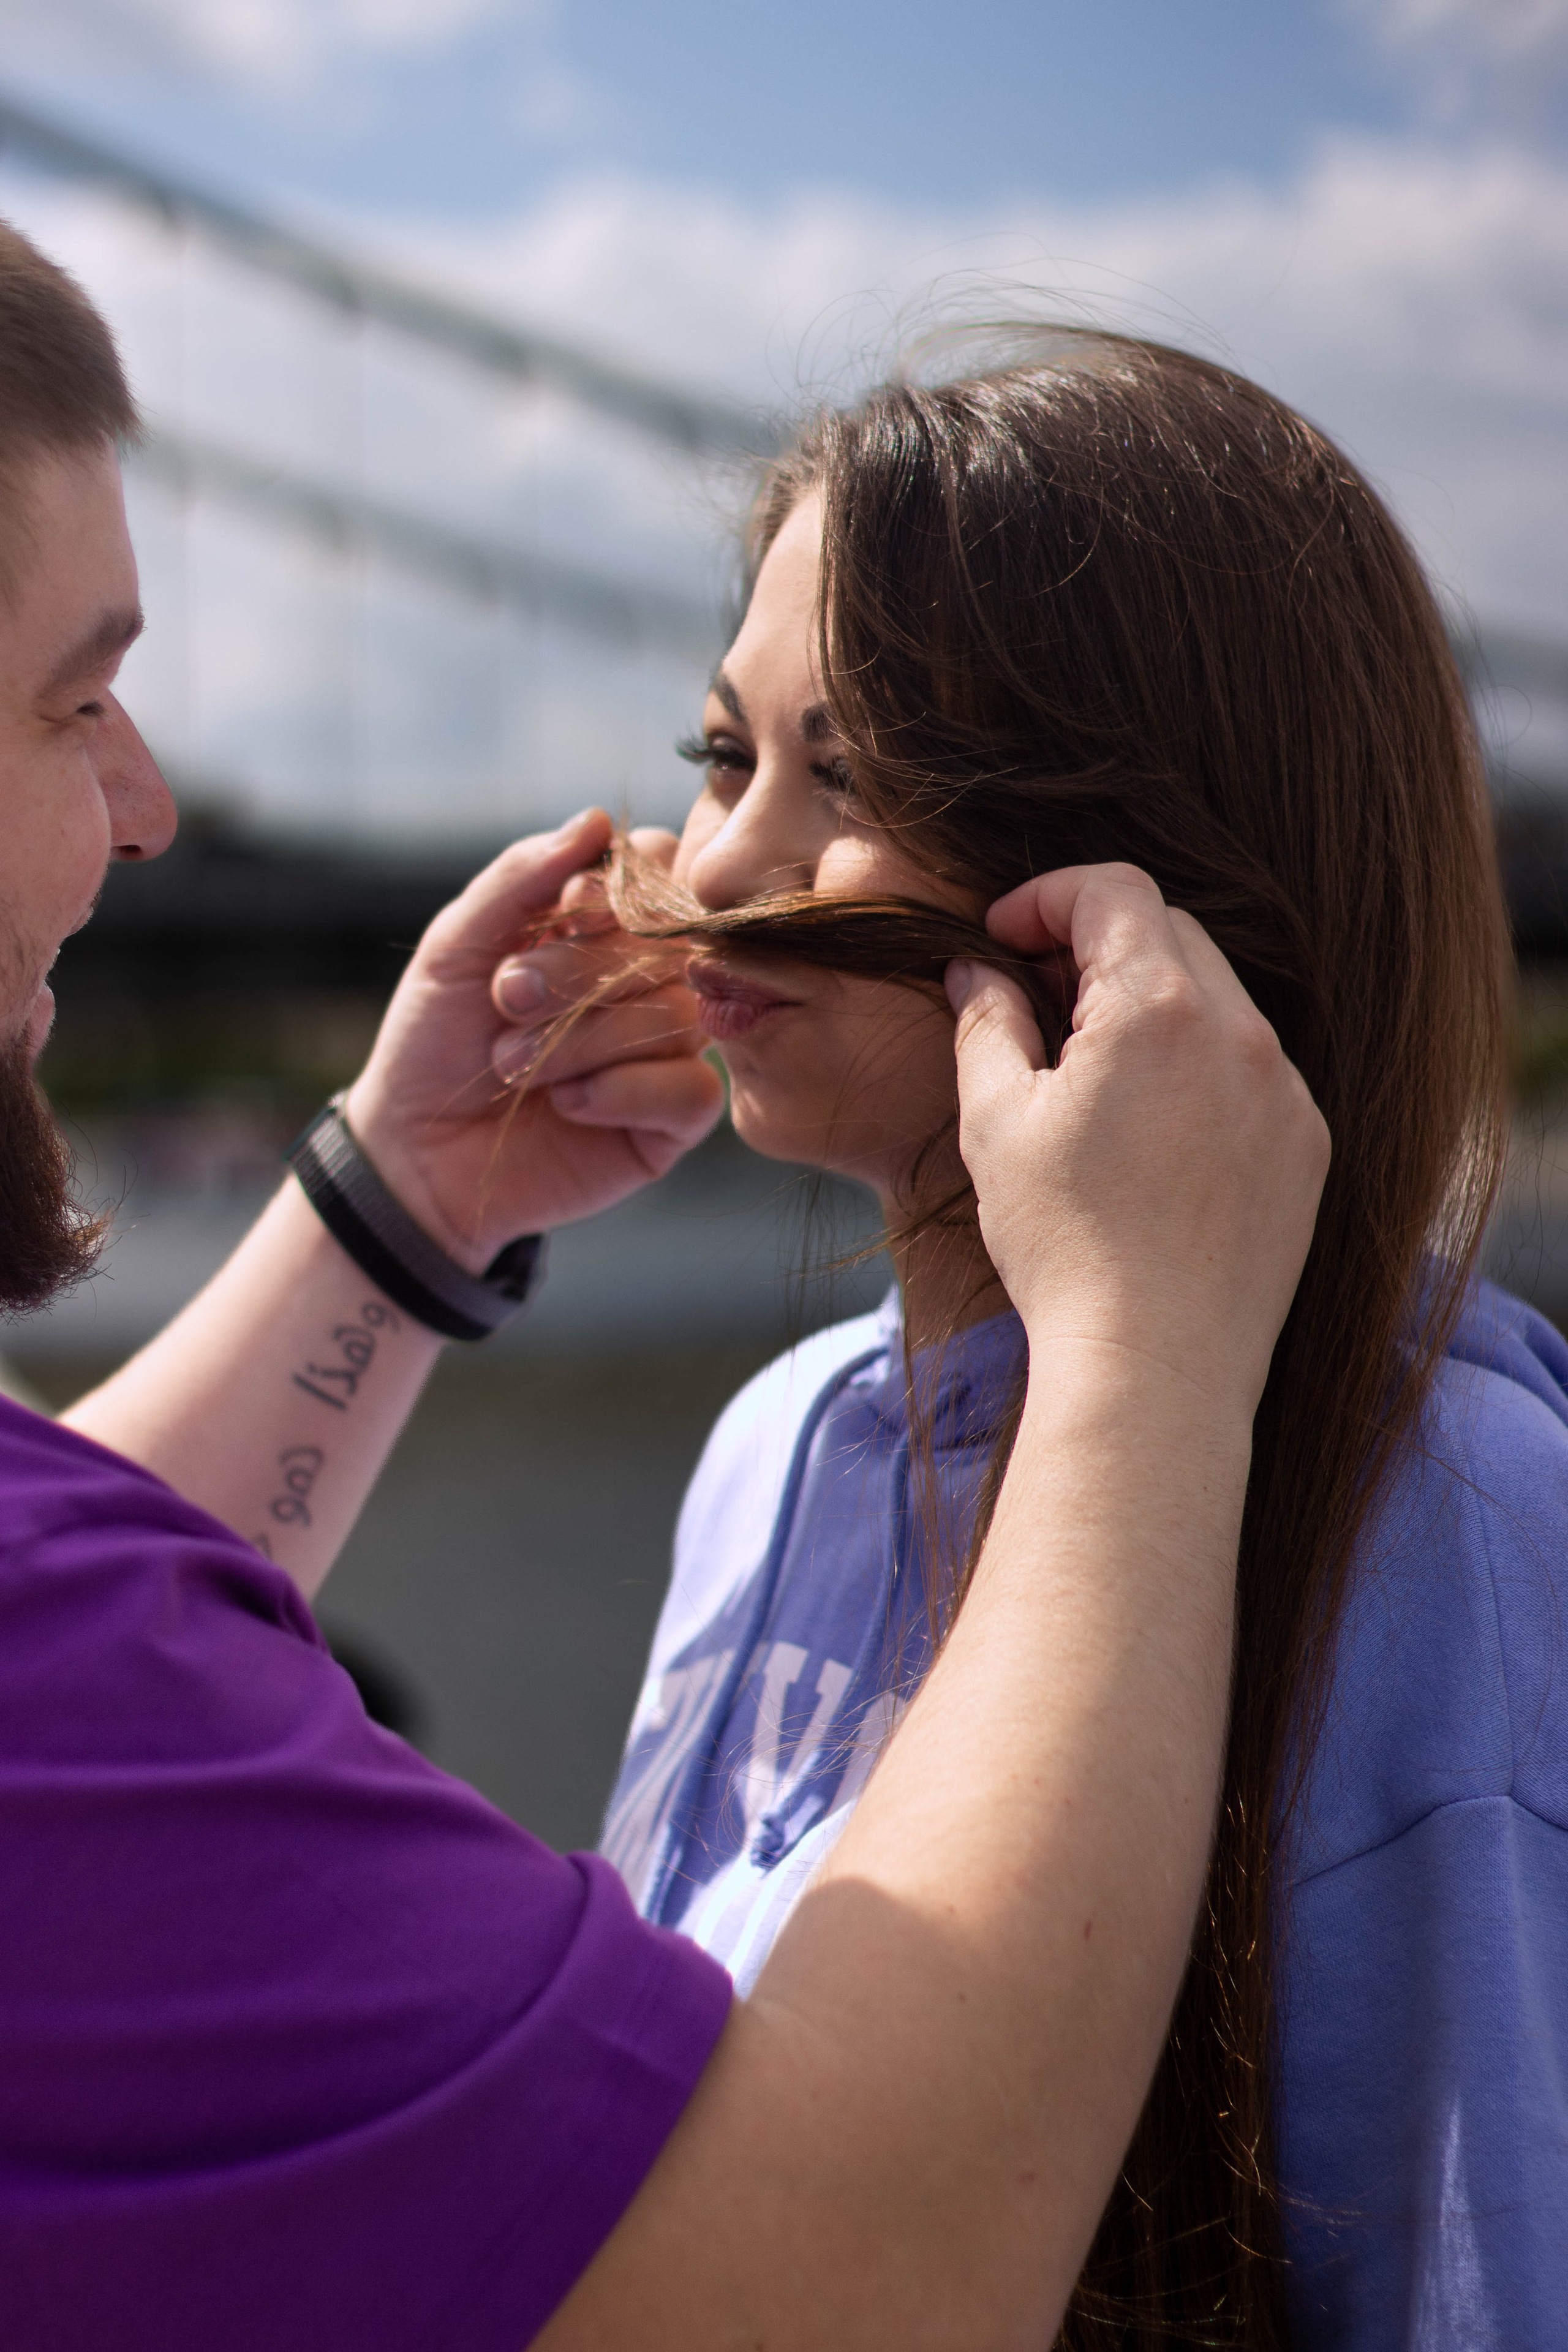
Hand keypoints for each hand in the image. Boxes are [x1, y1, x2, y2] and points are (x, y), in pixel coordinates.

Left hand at [343, 809, 723, 1271]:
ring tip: (511, 1065)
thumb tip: (598, 819)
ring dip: (580, 1040)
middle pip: (667, 944)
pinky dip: (622, 1093)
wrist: (413, 1151)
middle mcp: (648, 979)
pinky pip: (692, 1090)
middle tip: (507, 998)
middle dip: (578, 971)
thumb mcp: (457, 945)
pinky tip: (569, 1105)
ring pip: (675, 1017)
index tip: (562, 913)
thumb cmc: (435, 1040)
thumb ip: (522, 877)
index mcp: (603, 925)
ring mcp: (668, 1049)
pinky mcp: (673, 1120)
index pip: (660, 869)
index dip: (617, 889)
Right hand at [947, 863, 1328, 1420]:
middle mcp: (1240, 1034)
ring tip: (1091, 1073)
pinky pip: (1252, 1067)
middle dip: (1097, 945)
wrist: (1156, 1365)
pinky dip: (1199, 1066)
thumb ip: (987, 1024)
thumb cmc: (1064, 1246)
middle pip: (1169, 933)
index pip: (1113, 892)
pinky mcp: (1307, 1145)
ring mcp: (1285, 1091)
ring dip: (1151, 1006)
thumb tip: (980, 971)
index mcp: (1159, 1010)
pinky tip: (1150, 1130)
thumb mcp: (996, 1123)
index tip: (1004, 936)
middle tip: (1037, 998)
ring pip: (1216, 999)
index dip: (1047, 896)